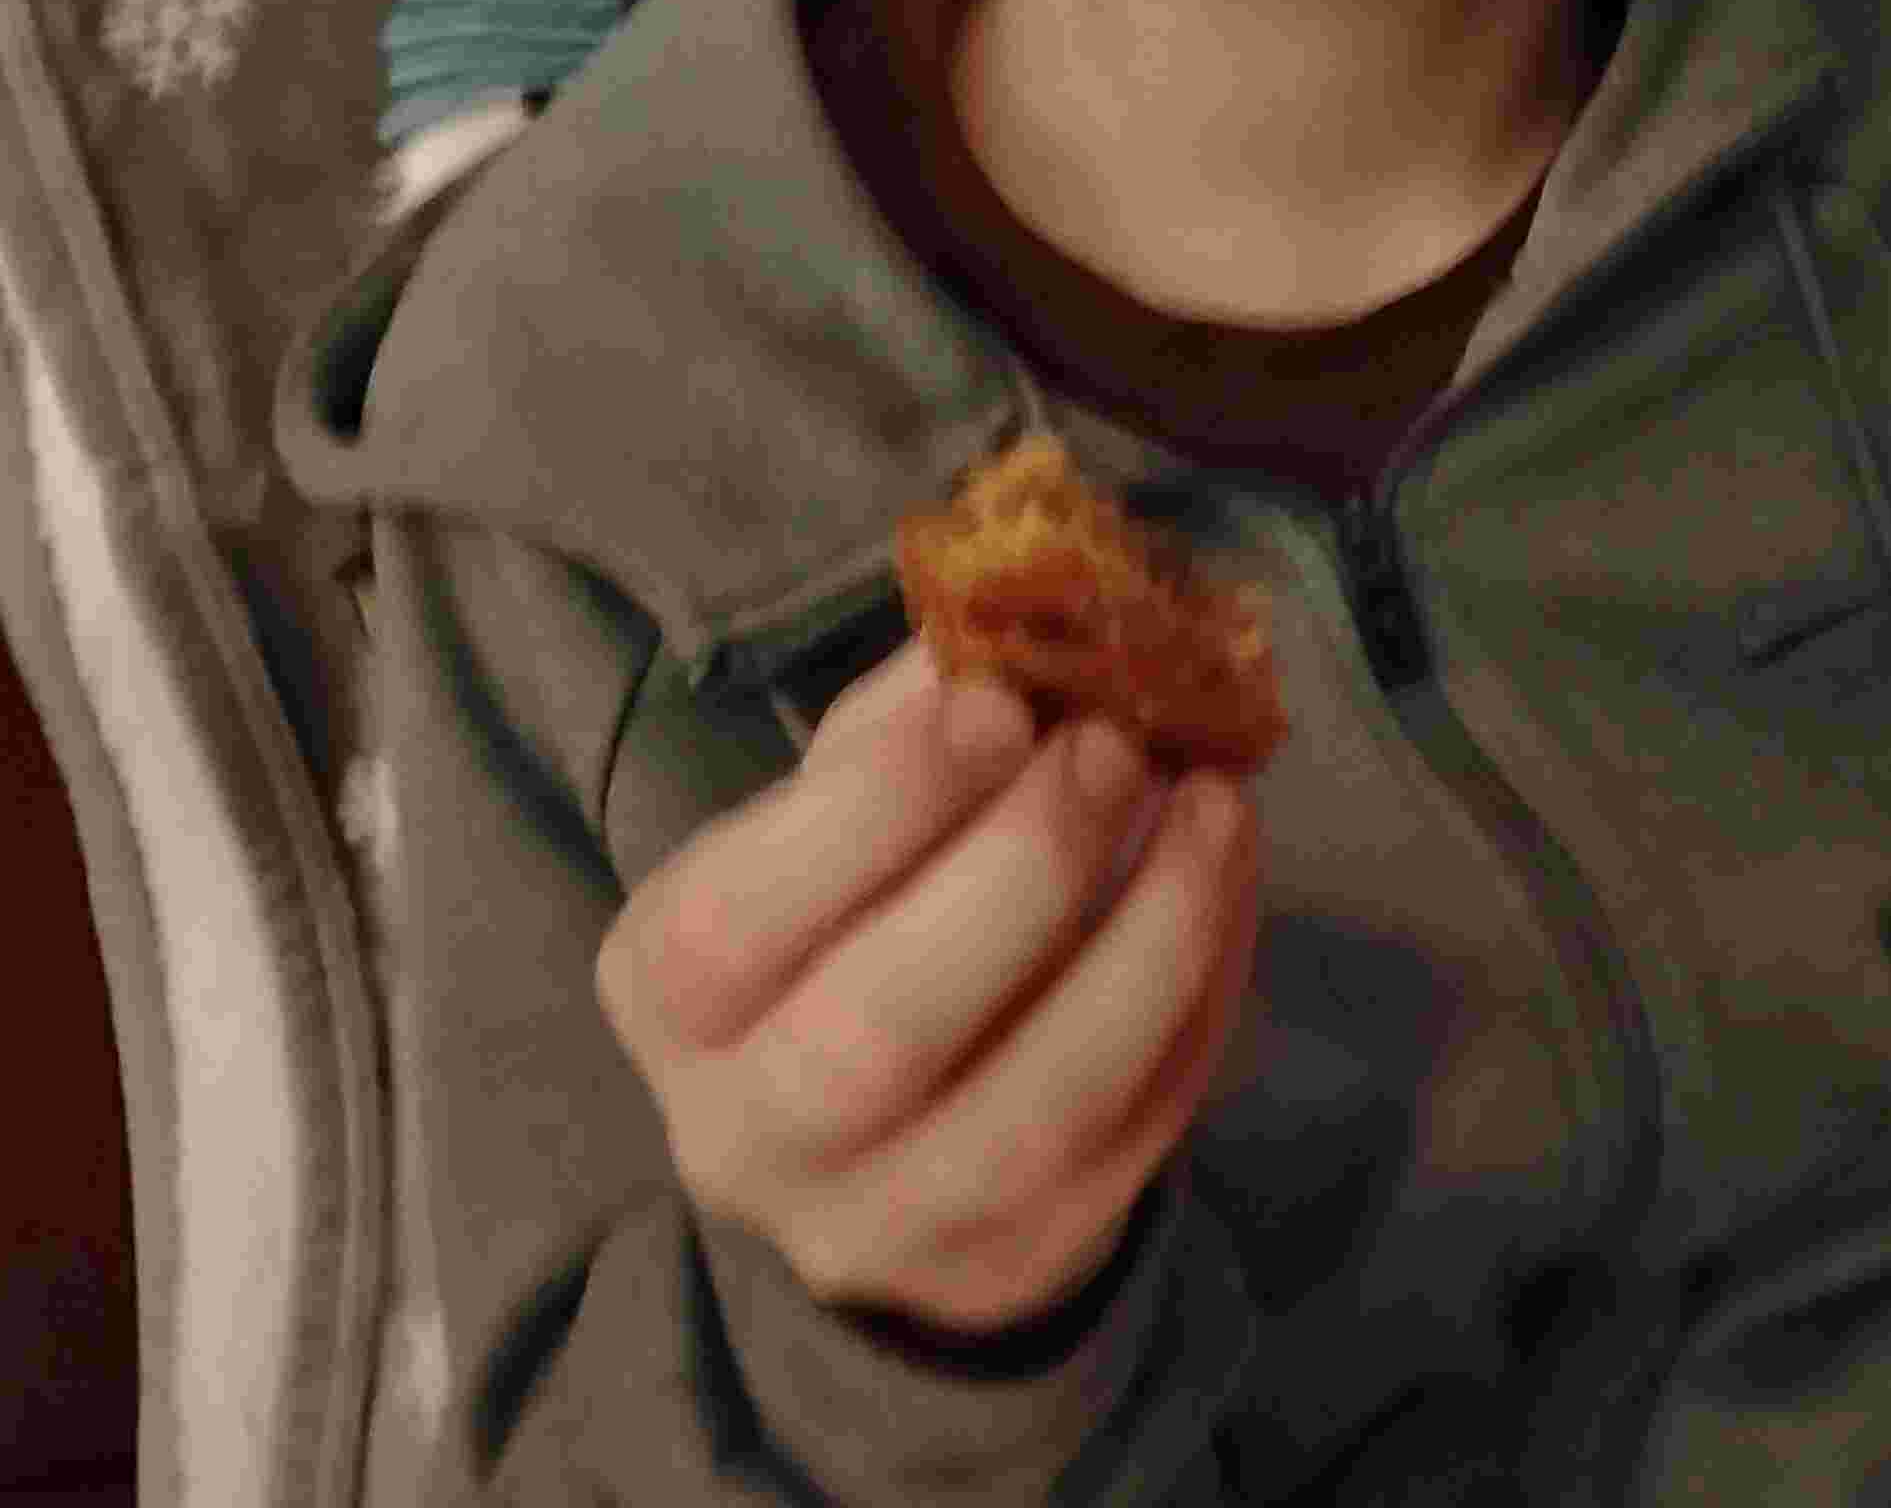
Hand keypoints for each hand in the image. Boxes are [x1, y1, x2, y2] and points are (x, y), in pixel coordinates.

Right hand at [594, 635, 1262, 1337]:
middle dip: (1021, 871)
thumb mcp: (819, 820)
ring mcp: (886, 1226)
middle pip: (878, 1033)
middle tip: (1114, 748)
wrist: (864, 1146)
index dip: (876, 808)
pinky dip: (1197, 1001)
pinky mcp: (1015, 1268)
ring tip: (1214, 809)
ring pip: (1032, 1113)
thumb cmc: (841, 925)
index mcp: (668, 994)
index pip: (734, 922)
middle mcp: (747, 1136)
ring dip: (1147, 943)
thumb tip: (1025, 621)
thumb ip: (901, 726)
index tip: (996, 701)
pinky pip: (1131, 1141)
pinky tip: (1222, 890)